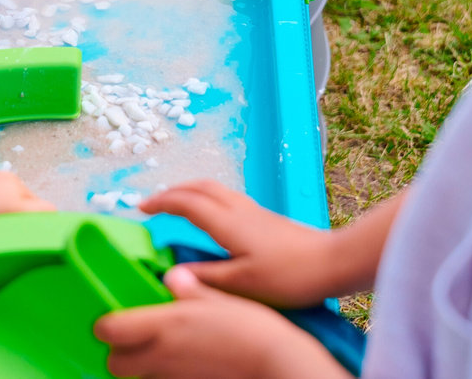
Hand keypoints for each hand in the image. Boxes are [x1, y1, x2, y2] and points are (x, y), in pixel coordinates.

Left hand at [0, 170, 52, 242]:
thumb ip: (12, 238)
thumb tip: (30, 242)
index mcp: (12, 205)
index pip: (49, 211)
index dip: (49, 227)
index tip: (43, 239)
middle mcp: (15, 187)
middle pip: (39, 206)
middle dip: (31, 221)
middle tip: (14, 236)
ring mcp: (9, 178)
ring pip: (27, 199)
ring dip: (20, 210)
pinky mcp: (2, 174)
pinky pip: (17, 191)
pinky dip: (11, 201)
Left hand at [95, 267, 345, 378]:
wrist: (273, 361)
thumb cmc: (249, 326)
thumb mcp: (219, 296)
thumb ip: (190, 288)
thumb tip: (173, 277)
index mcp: (164, 324)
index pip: (108, 330)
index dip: (107, 323)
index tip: (118, 314)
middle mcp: (160, 355)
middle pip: (114, 364)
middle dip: (119, 350)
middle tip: (135, 333)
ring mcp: (171, 377)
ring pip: (136, 376)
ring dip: (141, 363)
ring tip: (163, 345)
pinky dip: (162, 374)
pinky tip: (182, 360)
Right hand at [139, 180, 335, 307]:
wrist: (330, 262)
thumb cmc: (288, 275)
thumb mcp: (242, 285)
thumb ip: (206, 278)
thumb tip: (173, 272)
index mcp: (228, 223)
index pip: (187, 203)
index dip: (162, 202)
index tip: (141, 208)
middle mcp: (240, 209)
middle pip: (201, 187)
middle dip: (174, 190)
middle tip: (153, 202)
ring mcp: (254, 210)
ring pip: (216, 189)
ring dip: (192, 191)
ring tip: (177, 204)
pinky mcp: (265, 217)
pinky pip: (227, 197)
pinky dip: (208, 199)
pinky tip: (211, 217)